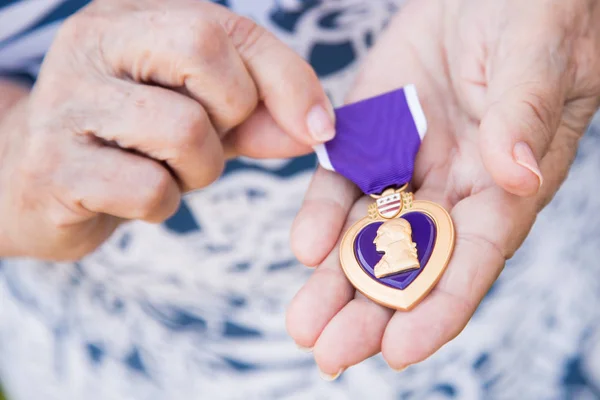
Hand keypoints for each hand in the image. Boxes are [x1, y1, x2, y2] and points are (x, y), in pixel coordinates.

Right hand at [0, 0, 331, 259]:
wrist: (34, 183)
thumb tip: (316, 129)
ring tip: (169, 172)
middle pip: (204, 52)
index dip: (287, 79)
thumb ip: (258, 115)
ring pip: (184, 129)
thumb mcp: (201, 117)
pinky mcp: (54, 167)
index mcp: (132, 17)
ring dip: (199, 169)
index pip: (229, 27)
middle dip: (232, 115)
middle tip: (209, 141)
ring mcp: (67, 102)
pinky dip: (162, 204)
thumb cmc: (129, 142)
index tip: (317, 127)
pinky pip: (149, 188)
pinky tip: (134, 197)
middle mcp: (93, 43)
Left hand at [286, 0, 599, 375]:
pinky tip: (303, 248)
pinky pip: (342, 183)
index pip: (474, 259)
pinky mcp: (370, 139)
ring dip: (335, 281)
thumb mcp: (537, 55)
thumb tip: (518, 173)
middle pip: (412, 264)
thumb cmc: (532, 16)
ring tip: (304, 326)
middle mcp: (454, 189)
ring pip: (368, 236)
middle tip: (331, 353)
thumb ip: (523, 114)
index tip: (400, 351)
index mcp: (506, 184)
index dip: (440, 309)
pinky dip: (322, 217)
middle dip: (372, 312)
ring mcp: (408, 166)